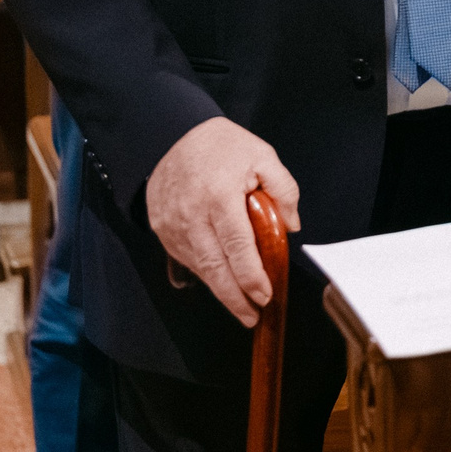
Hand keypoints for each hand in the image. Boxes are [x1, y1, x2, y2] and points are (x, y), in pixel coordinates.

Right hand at [146, 116, 301, 327]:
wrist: (172, 134)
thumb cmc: (222, 146)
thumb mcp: (263, 156)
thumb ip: (283, 190)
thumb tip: (290, 227)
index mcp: (220, 196)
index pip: (237, 246)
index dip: (251, 276)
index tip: (264, 295)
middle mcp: (192, 215)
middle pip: (213, 267)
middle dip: (234, 298)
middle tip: (251, 317)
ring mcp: (171, 224)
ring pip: (198, 267)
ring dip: (219, 289)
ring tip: (241, 306)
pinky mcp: (160, 228)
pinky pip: (185, 258)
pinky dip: (204, 271)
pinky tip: (220, 279)